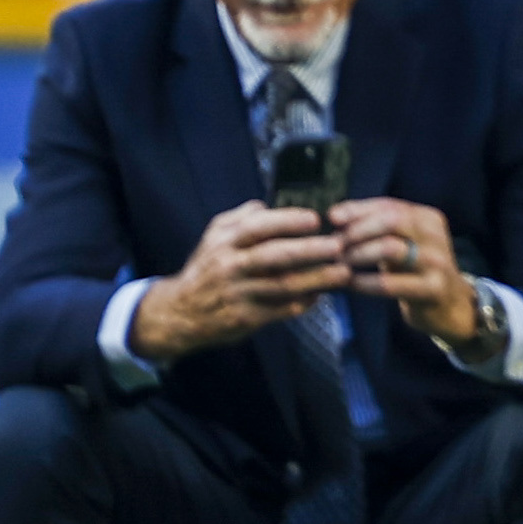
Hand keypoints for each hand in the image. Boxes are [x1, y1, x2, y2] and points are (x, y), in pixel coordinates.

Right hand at [132, 200, 346, 359]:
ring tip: (341, 273)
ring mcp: (239, 294)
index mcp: (226, 242)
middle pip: (275, 256)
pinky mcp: (245, 319)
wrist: (181, 311)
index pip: (258, 227)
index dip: (287, 221)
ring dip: (315, 280)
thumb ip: (241, 218)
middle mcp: (231, 267)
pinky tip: (320, 296)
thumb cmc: (206, 268)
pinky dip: (302, 303)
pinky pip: (280, 310)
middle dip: (310, 250)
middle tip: (338, 246)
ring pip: (282, 286)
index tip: (314, 219)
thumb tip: (267, 205)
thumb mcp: (214, 236)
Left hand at [334, 195, 487, 355]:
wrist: (452, 307)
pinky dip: (366, 282)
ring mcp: (436, 262)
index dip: (358, 209)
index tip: (332, 218)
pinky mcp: (433, 289)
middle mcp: (434, 235)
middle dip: (358, 230)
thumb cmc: (417, 271)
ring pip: (391, 248)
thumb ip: (376, 228)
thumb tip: (336, 215)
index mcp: (428, 218)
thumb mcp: (403, 244)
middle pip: (391, 220)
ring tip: (341, 263)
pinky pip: (391, 283)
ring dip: (360, 254)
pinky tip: (351, 284)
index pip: (389, 204)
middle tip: (337, 244)